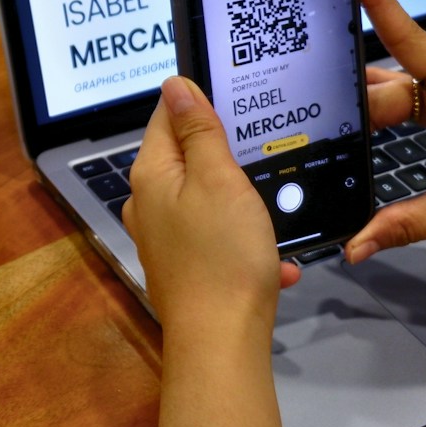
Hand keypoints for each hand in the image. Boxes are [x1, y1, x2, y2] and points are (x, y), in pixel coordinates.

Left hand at [123, 76, 299, 341]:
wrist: (221, 341)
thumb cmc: (222, 255)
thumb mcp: (218, 178)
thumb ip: (198, 130)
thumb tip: (174, 85)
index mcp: (151, 174)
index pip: (166, 116)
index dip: (199, 102)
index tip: (236, 97)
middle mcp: (148, 204)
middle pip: (186, 158)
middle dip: (226, 153)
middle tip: (266, 150)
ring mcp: (164, 239)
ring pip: (207, 200)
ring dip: (243, 202)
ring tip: (275, 207)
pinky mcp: (185, 268)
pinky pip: (219, 241)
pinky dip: (247, 244)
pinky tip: (278, 260)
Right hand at [346, 0, 425, 261]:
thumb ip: (402, 225)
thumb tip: (355, 245)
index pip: (402, 33)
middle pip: (387, 80)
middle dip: (348, 89)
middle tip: (300, 91)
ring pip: (397, 94)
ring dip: (366, 105)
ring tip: (320, 105)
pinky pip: (412, 107)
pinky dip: (386, 119)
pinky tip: (359, 129)